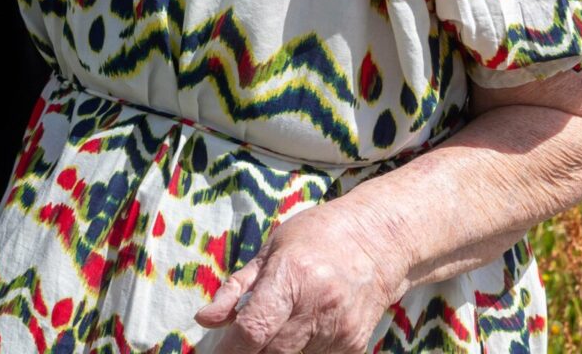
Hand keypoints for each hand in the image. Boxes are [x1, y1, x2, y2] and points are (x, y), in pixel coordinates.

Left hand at [194, 202, 406, 352]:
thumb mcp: (270, 251)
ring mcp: (340, 330)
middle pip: (271, 353)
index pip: (254, 329)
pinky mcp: (355, 346)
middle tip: (242, 343)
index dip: (231, 350)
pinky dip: (303, 349)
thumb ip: (235, 288)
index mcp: (291, 277)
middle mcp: (318, 306)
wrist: (378, 242)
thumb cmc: (316, 239)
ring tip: (286, 319)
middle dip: (250, 353)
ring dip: (278, 349)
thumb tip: (204, 320)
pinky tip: (308, 326)